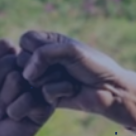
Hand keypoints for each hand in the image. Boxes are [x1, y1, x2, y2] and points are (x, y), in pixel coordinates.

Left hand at [0, 39, 59, 135]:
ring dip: (0, 100)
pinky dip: (13, 111)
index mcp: (12, 57)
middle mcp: (28, 69)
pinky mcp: (46, 107)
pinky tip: (12, 118)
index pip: (5, 46)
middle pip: (11, 62)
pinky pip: (30, 99)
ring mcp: (39, 87)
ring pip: (18, 80)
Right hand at [15, 30, 134, 121]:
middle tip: (67, 68)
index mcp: (48, 42)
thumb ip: (43, 54)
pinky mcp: (47, 96)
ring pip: (32, 78)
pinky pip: (43, 92)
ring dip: (55, 79)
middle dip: (47, 65)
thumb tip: (26, 75)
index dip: (37, 47)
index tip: (58, 51)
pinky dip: (61, 91)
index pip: (26, 39)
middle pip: (24, 60)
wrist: (110, 89)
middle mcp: (43, 59)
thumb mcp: (70, 51)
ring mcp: (44, 78)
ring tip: (70, 79)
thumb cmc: (94, 65)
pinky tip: (72, 91)